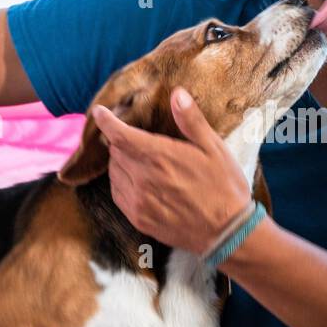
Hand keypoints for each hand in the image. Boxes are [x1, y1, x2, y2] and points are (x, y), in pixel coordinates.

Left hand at [89, 86, 252, 254]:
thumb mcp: (215, 149)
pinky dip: (121, 182)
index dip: (107, 122)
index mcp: (161, 157)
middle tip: (131, 137)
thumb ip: (191, 121)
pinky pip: (118, 195)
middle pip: (116, 152)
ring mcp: (139, 202)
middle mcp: (144, 179)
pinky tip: (135, 180)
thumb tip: (177, 94)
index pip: (121, 135)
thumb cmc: (225, 187)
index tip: (99, 113)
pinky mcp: (140, 220)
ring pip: (114, 173)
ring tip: (137, 159)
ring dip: (120, 162)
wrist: (227, 233)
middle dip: (120, 141)